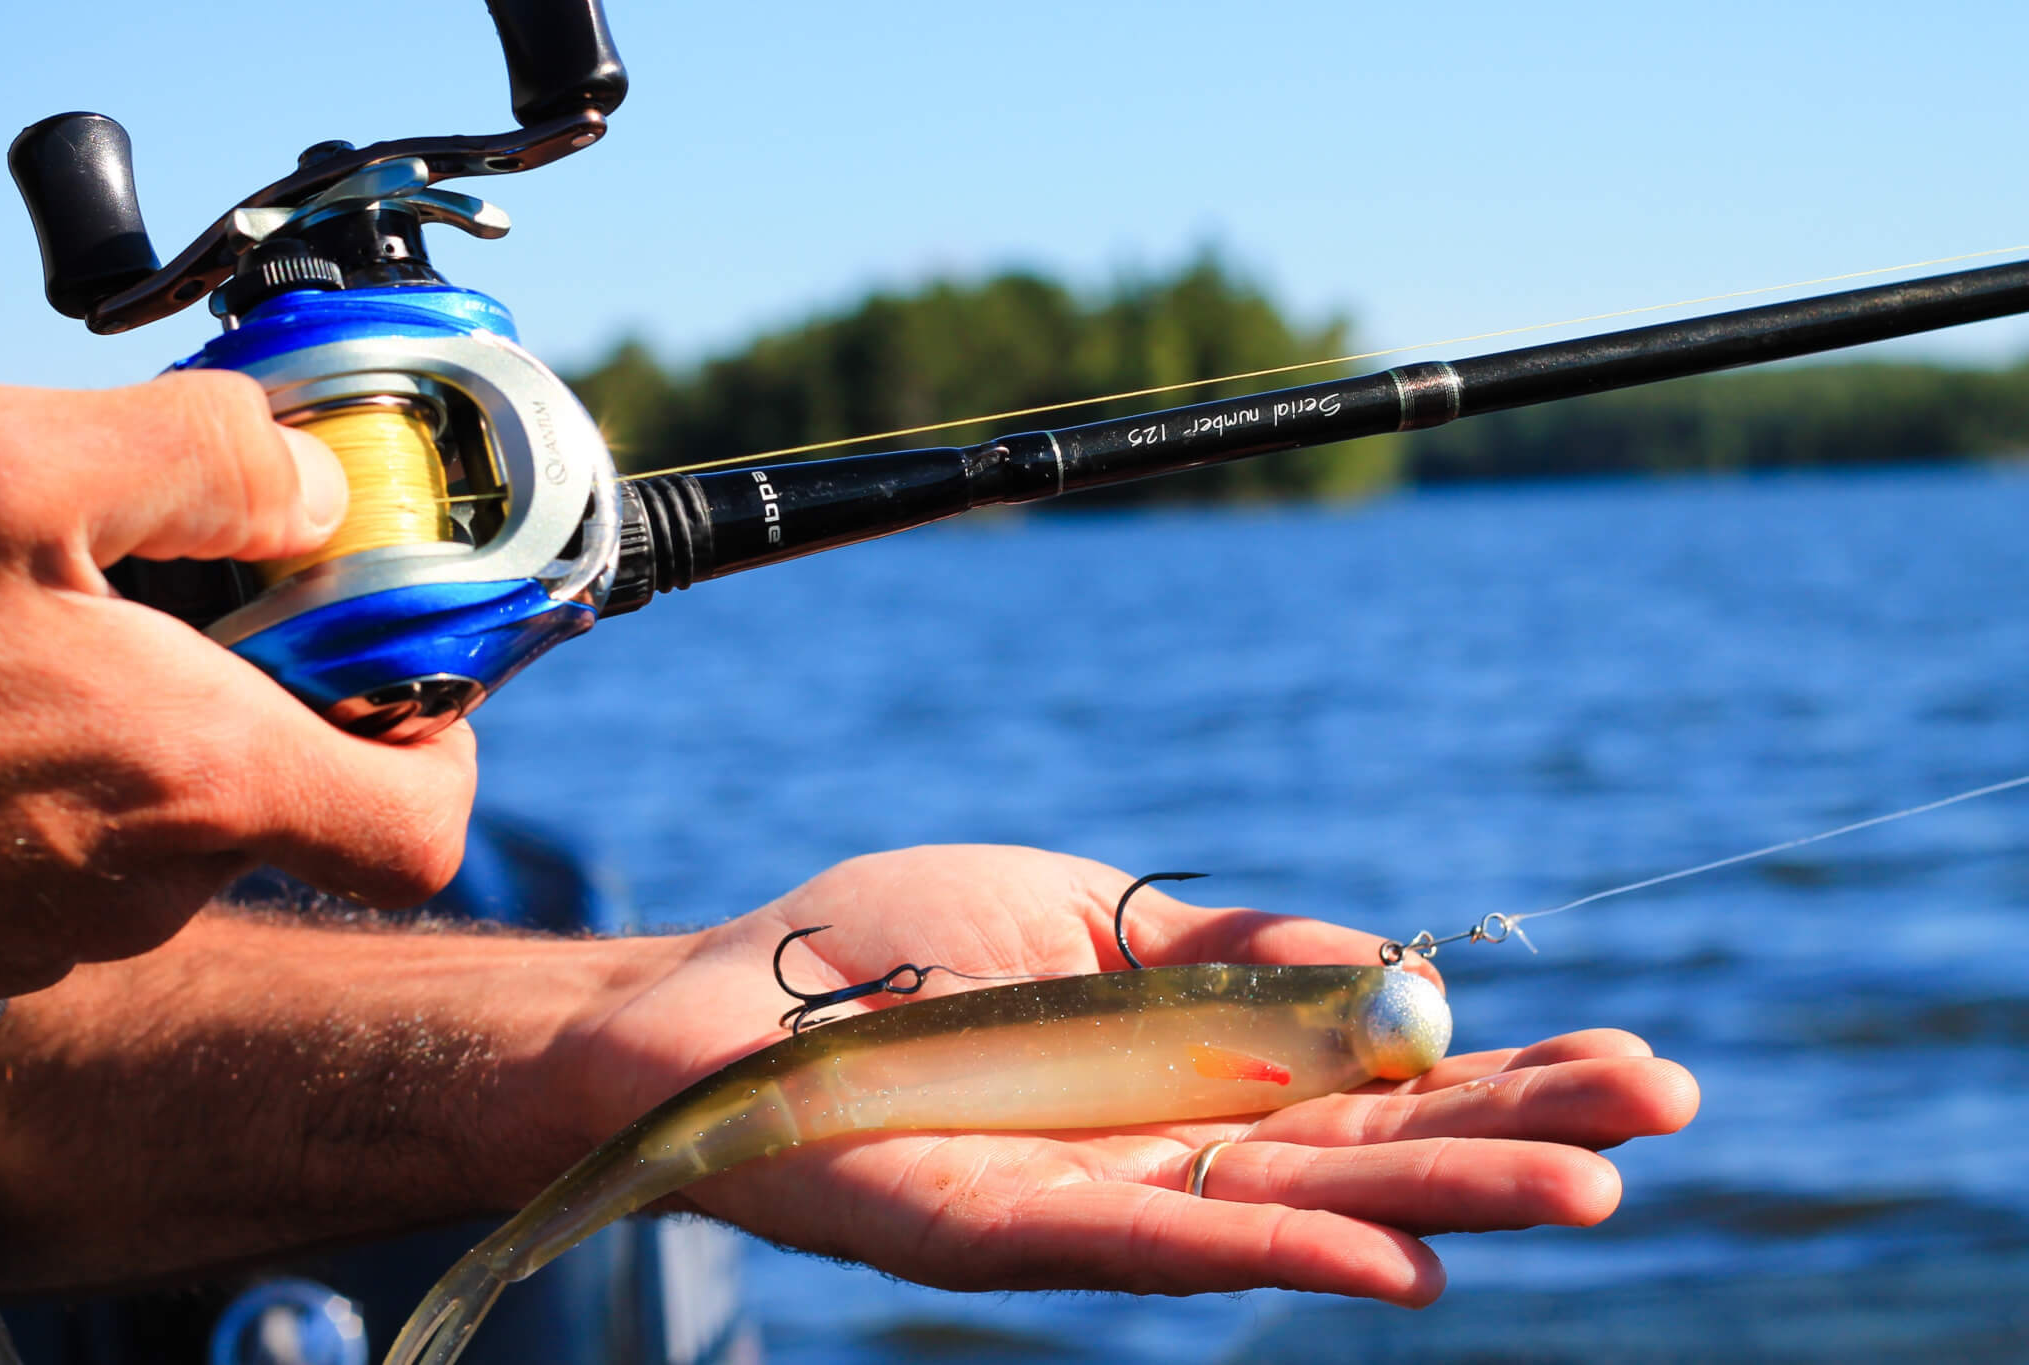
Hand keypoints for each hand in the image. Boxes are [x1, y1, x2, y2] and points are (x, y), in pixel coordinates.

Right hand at [0, 374, 475, 995]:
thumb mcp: (3, 469)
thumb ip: (201, 460)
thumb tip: (315, 482)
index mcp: (194, 782)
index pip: (418, 828)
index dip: (438, 742)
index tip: (391, 648)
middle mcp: (138, 885)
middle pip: (293, 799)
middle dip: (267, 685)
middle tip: (192, 579)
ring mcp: (43, 925)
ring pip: (174, 817)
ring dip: (151, 716)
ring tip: (54, 616)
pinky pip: (69, 843)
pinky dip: (62, 764)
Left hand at [573, 845, 1698, 1306]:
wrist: (721, 993)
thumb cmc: (889, 944)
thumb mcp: (1092, 910)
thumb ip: (1232, 948)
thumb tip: (1385, 961)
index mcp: (1192, 1063)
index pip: (1374, 1079)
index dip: (1496, 1071)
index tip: (1627, 1057)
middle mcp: (1165, 1144)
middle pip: (1366, 1150)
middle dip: (1512, 1134)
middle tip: (1663, 1115)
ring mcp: (1097, 1202)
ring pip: (1296, 1207)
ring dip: (1441, 1203)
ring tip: (1585, 1191)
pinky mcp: (1009, 1238)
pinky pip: (1160, 1246)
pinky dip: (1280, 1245)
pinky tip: (1396, 1259)